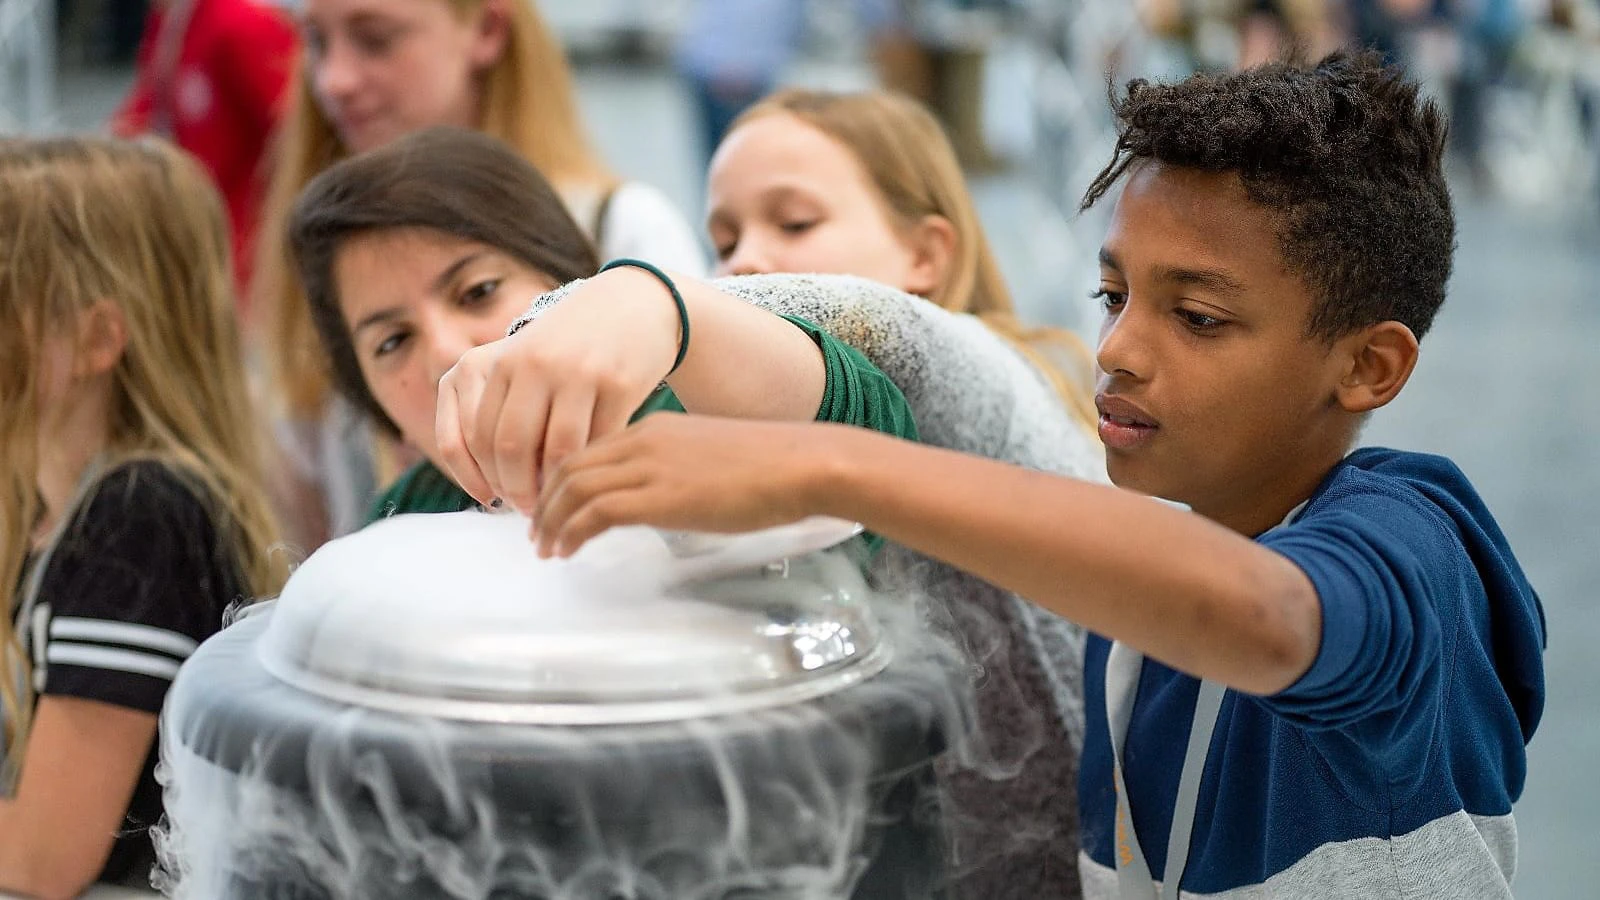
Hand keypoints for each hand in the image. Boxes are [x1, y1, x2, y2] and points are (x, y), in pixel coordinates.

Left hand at [435, 268, 680, 512]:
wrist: (632, 303)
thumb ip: (498, 406)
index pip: (474, 437)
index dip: (480, 478)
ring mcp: (578, 371)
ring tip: (558, 498)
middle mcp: (533, 363)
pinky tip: (589, 475)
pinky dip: (591, 467)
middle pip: (510, 448)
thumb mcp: (523, 361)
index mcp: (499, 361)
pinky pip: (599, 442)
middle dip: (516, 489)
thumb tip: (484, 481)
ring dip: (555, 486)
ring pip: (556, 451)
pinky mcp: (619, 382)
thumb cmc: (570, 345)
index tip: (494, 498)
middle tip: (528, 509)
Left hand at [532, 414, 837, 556]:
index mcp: (652, 430)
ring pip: (573, 488)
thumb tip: (664, 504)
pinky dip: (571, 532)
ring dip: (552, 521)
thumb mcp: (710, 463)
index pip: (587, 452)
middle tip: (537, 533)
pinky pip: (595, 512)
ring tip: (546, 549)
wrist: (802, 465)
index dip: (560, 482)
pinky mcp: (660, 496)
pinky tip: (567, 551)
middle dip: (545, 502)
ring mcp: (649, 467)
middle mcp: (642, 442)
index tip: (553, 509)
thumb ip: (677, 475)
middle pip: (568, 466)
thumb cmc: (771, 470)